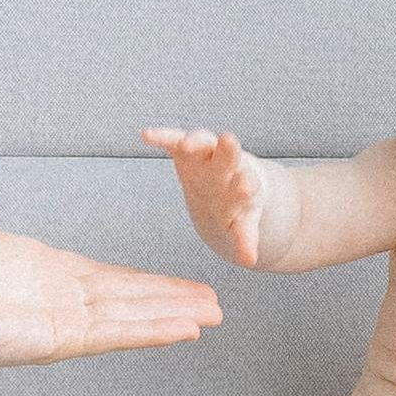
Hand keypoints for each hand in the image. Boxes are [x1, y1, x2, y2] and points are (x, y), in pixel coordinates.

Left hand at [0, 160, 220, 372]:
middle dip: (171, 301)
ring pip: (130, 316)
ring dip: (172, 315)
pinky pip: (115, 332)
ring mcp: (60, 323)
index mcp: (40, 272)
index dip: (144, 282)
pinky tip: (186, 328)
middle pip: (128, 300)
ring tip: (213, 316)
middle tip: (214, 305)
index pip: (105, 278)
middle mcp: (56, 300)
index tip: (177, 285)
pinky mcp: (59, 339)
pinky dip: (152, 330)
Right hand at [139, 124, 272, 266]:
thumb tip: (249, 260)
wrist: (226, 191)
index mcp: (242, 186)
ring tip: (185, 143)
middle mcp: (226, 166)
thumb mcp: (241, 225)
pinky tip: (146, 136)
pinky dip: (161, 137)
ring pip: (203, 143)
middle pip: (228, 158)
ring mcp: (206, 154)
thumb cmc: (236, 210)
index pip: (244, 186)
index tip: (247, 186)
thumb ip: (243, 238)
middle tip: (229, 141)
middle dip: (228, 151)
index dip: (244, 186)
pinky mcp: (186, 149)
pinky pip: (173, 140)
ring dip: (195, 141)